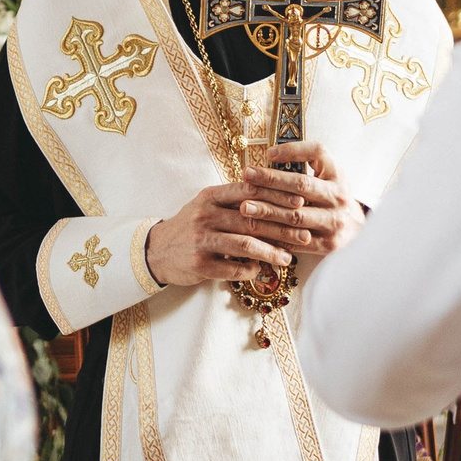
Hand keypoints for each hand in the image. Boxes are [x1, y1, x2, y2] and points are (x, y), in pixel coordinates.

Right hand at [146, 181, 303, 288]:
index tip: (300, 201)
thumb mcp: (207, 205)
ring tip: (288, 258)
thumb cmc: (191, 225)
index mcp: (211, 196)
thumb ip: (235, 199)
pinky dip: (251, 270)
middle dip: (282, 227)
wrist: (156, 251)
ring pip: (245, 244)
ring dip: (271, 252)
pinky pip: (233, 269)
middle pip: (252, 219)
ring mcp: (202, 240)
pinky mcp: (200, 265)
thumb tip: (277, 197)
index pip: (250, 190)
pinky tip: (261, 270)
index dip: (277, 195)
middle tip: (304, 234)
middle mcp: (205, 215)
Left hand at [242, 141, 363, 260]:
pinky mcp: (326, 245)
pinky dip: (273, 235)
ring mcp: (333, 222)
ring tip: (244, 207)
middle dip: (271, 180)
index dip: (294, 150)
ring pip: (295, 216)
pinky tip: (255, 231)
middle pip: (301, 185)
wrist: (355, 230)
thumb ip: (306, 161)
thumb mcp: (328, 174)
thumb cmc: (331, 196)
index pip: (318, 153)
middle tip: (246, 176)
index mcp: (337, 174)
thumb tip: (271, 155)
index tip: (269, 152)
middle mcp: (338, 197)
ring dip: (267, 211)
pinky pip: (294, 240)